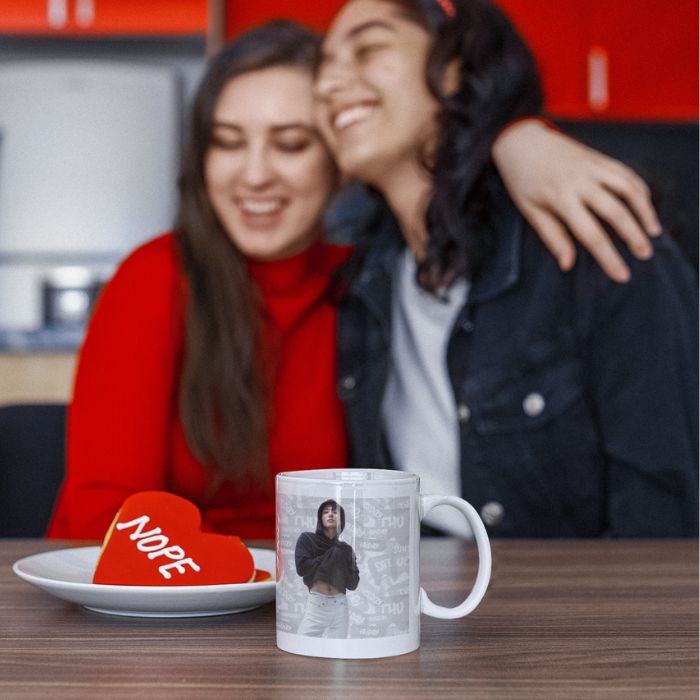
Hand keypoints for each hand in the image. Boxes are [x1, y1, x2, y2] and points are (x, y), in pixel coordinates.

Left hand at [492, 118, 661, 282]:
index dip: (608, 257)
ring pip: (629, 189)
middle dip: (634, 236)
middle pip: (616, 212)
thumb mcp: (531, 211)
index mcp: (561, 198)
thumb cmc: (523, 181)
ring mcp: (593, 167)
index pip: (591, 234)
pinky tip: (645, 207)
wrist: (522, 141)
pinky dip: (640, 191)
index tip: (621, 275)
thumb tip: (568, 265)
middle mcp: (581, 181)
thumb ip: (553, 237)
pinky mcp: (599, 158)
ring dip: (645, 211)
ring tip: (653, 233)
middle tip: (645, 255)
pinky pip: (626, 174)